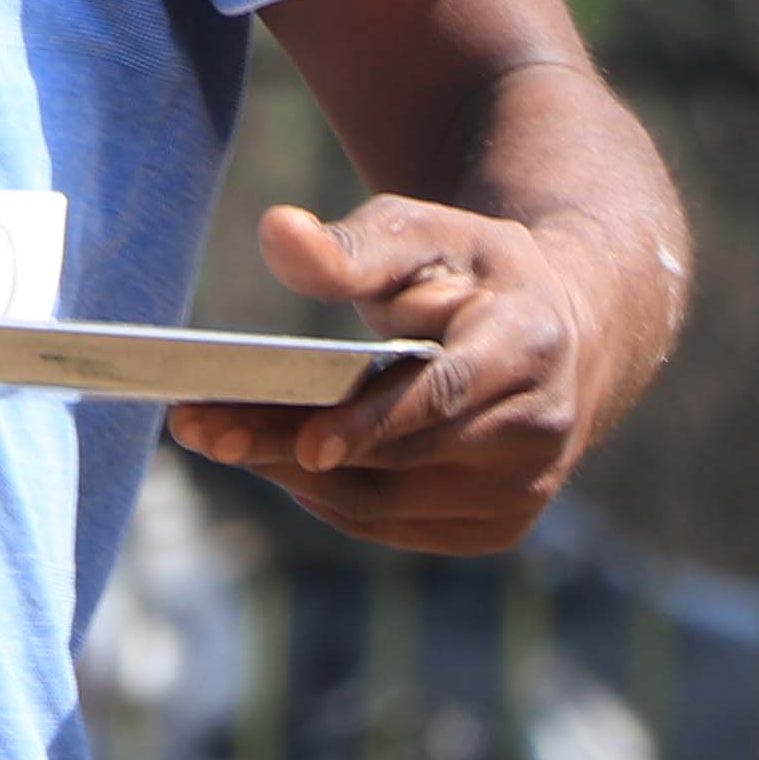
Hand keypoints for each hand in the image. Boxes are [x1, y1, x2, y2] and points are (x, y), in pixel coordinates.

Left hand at [161, 197, 635, 552]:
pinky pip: (391, 525)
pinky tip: (273, 457)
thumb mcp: (421, 233)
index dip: (374, 425)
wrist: (560, 329)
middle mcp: (539, 430)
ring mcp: (523, 490)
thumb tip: (276, 233)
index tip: (304, 441)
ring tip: (214, 435)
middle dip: (290, 448)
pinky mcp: (499, 526)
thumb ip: (352, 244)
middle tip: (198, 427)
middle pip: (400, 461)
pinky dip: (327, 497)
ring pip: (387, 506)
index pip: (444, 398)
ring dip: (294, 478)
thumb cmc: (472, 271)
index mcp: (529, 345)